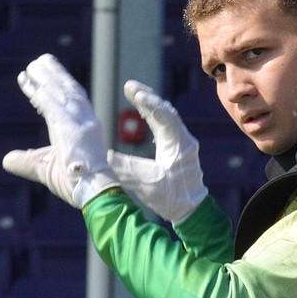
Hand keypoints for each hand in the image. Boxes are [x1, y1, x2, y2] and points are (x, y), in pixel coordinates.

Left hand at [2, 54, 118, 207]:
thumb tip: (5, 159)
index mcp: (81, 129)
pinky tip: (31, 82)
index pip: (65, 102)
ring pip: (62, 94)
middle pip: (68, 91)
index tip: (32, 79)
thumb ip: (25, 161)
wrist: (94, 195)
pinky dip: (42, 94)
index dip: (49, 89)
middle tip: (39, 61)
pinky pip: (55, 107)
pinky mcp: (74, 130)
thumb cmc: (75, 184)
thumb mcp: (43, 169)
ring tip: (33, 66)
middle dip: (53, 75)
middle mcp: (85, 122)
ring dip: (48, 77)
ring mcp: (81, 124)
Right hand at [108, 80, 207, 223]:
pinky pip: (165, 126)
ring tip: (133, 93)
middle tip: (129, 86)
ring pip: (166, 117)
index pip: (164, 115)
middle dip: (147, 97)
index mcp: (179, 144)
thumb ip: (126, 169)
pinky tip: (143, 113)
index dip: (148, 102)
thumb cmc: (173, 199)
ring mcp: (181, 143)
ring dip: (150, 105)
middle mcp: (183, 140)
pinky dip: (153, 116)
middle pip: (165, 111)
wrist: (192, 211)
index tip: (133, 91)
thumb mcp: (147, 184)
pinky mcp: (177, 149)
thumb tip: (104, 156)